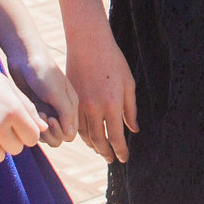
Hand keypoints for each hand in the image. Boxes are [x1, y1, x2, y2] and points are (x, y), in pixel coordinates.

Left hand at [6, 42, 78, 145]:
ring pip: (46, 135)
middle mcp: (61, 111)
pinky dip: (32, 123)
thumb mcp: (56, 93)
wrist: (24, 56)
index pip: (70, 134)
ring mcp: (47, 111)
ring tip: (35, 112)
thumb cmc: (42, 71)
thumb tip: (70, 135)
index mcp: (71, 106)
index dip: (60, 132)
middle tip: (42, 115)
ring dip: (40, 129)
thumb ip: (66, 114)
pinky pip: (35, 127)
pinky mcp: (35, 109)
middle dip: (50, 132)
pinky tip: (29, 110)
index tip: (51, 118)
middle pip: (59, 138)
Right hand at [66, 30, 137, 163]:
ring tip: (101, 151)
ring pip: (85, 135)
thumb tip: (133, 130)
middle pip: (99, 141)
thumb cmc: (113, 61)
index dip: (121, 151)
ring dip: (94, 146)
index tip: (124, 158)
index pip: (117, 137)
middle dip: (106, 153)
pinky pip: (76, 124)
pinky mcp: (70, 100)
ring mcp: (80, 105)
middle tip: (112, 160)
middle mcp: (94, 108)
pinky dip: (82, 135)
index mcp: (112, 104)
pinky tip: (89, 137)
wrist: (88, 43)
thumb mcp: (128, 84)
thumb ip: (131, 110)